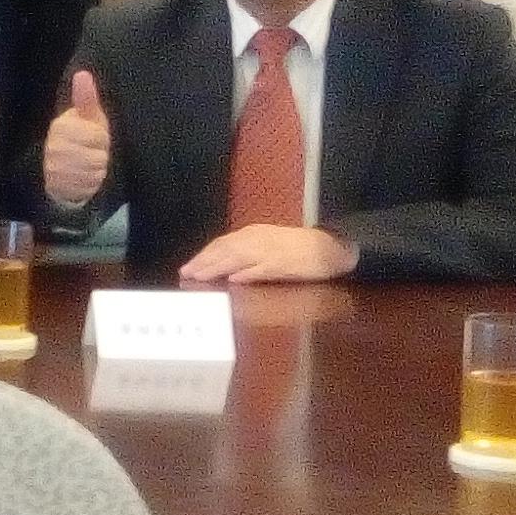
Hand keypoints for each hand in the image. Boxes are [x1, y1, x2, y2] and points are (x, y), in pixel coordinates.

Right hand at [41, 69, 111, 209]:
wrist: (59, 171)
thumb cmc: (80, 139)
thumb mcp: (87, 118)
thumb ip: (85, 98)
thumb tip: (82, 73)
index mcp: (61, 126)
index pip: (96, 135)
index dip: (101, 139)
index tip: (95, 138)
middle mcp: (54, 146)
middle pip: (97, 156)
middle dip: (99, 156)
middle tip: (92, 153)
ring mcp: (54, 167)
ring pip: (93, 171)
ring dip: (96, 171)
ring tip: (88, 166)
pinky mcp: (56, 186)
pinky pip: (86, 186)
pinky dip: (90, 184)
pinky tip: (84, 178)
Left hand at [179, 223, 360, 285]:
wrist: (330, 247)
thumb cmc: (297, 247)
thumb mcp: (268, 243)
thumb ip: (246, 252)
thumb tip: (223, 266)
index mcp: (253, 234)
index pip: (222, 243)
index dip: (204, 255)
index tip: (188, 267)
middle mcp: (258, 240)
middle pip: (225, 250)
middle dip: (204, 262)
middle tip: (185, 273)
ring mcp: (271, 251)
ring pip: (238, 258)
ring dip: (217, 268)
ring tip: (200, 277)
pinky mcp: (284, 264)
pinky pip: (262, 268)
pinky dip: (247, 273)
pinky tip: (234, 280)